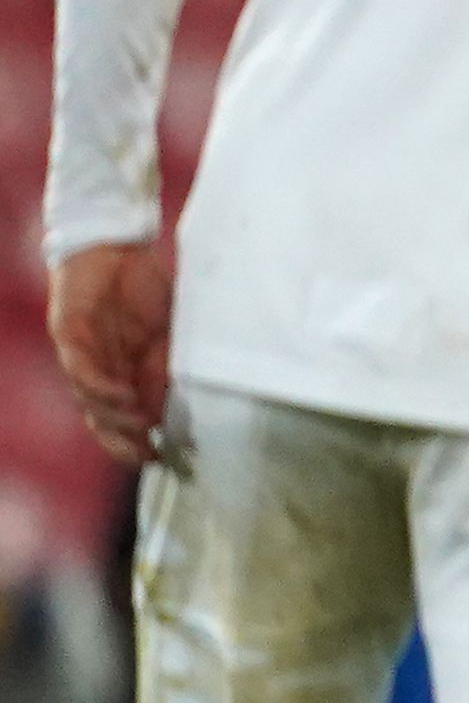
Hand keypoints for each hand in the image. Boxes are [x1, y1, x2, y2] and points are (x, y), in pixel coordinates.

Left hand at [49, 241, 173, 460]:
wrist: (115, 244)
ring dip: (114, 418)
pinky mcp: (68, 334)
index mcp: (122, 370)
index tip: (161, 458)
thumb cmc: (144, 286)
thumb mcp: (166, 335)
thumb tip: (166, 413)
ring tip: (142, 426)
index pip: (121, 420)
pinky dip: (101, 388)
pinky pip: (81, 370)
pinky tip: (123, 396)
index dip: (136, 443)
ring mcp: (81, 353)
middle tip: (146, 454)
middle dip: (121, 442)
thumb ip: (163, 370)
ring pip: (88, 401)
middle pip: (100, 420)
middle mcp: (98, 368)